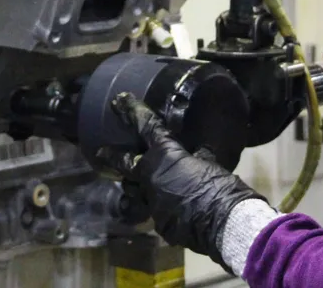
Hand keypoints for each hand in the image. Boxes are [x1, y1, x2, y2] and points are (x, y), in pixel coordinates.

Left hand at [97, 92, 263, 267]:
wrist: (223, 221)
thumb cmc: (219, 185)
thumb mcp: (209, 162)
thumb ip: (196, 156)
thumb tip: (197, 152)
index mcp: (165, 153)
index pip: (146, 126)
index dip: (131, 111)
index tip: (119, 101)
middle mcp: (151, 176)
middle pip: (125, 163)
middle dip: (111, 156)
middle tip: (99, 153)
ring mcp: (151, 201)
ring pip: (135, 191)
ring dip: (135, 185)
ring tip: (132, 182)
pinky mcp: (158, 222)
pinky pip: (154, 211)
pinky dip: (160, 207)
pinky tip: (168, 209)